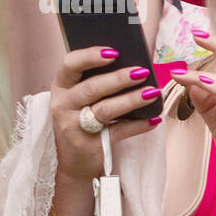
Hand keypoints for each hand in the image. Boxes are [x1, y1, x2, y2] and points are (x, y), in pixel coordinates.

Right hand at [51, 47, 160, 182]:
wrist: (74, 163)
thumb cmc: (82, 120)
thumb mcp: (80, 98)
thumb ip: (97, 79)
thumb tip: (132, 62)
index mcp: (61, 86)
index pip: (70, 64)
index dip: (90, 56)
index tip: (114, 51)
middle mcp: (63, 105)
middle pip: (92, 88)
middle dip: (119, 78)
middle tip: (142, 71)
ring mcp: (74, 127)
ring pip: (105, 110)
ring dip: (131, 100)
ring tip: (152, 92)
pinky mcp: (90, 146)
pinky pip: (119, 132)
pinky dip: (138, 125)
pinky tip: (154, 119)